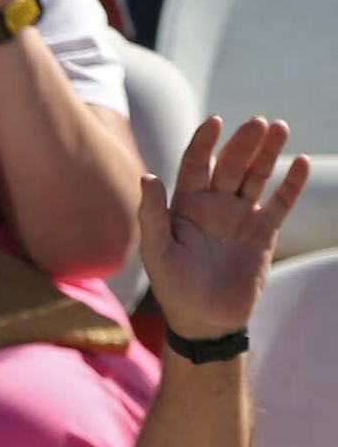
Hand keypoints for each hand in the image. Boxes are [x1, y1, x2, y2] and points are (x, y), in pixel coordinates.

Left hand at [139, 116, 309, 340]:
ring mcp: (241, 216)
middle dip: (243, 143)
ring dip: (268, 152)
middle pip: (231, 164)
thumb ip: (152, 217)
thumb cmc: (175, 290)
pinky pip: (280, 203)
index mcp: (186, 205)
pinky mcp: (264, 231)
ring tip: (279, 128)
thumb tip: (147, 177)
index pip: (196, 163)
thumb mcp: (158, 255)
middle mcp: (215, 204)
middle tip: (256, 124)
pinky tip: (300, 163)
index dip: (204, 142)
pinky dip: (292, 184)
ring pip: (257, 175)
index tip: (214, 123)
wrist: (204, 323)